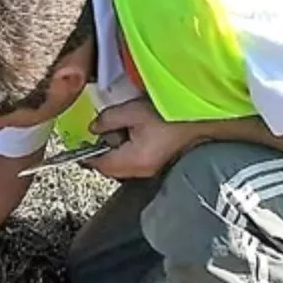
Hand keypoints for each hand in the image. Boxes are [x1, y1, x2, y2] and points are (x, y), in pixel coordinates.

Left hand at [83, 99, 207, 179]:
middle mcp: (140, 171)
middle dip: (103, 150)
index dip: (86, 154)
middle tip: (107, 128)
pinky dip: (130, 148)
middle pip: (110, 167)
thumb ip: (108, 120)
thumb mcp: (132, 111)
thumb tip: (94, 128)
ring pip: (122, 164)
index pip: (99, 164)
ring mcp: (150, 169)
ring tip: (126, 126)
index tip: (80, 143)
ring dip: (117, 148)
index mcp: (131, 161)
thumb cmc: (170, 116)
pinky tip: (138, 131)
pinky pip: (135, 159)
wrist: (202, 120)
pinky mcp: (158, 163)